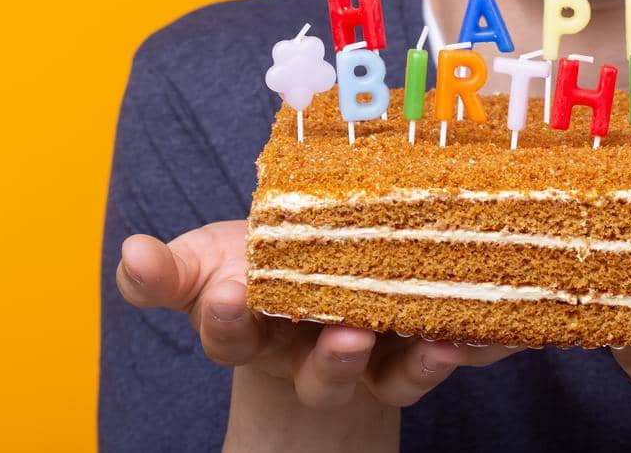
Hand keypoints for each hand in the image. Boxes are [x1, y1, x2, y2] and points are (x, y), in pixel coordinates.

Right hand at [117, 220, 517, 413]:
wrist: (309, 293)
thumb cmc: (252, 272)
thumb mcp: (205, 264)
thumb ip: (165, 270)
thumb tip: (129, 253)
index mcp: (249, 330)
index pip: (230, 334)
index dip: (228, 318)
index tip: (230, 293)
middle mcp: (306, 358)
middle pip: (319, 373)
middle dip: (333, 358)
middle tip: (345, 333)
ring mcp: (368, 363)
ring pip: (387, 379)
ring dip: (410, 362)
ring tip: (433, 340)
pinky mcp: (418, 355)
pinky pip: (450, 356)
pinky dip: (477, 346)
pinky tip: (501, 331)